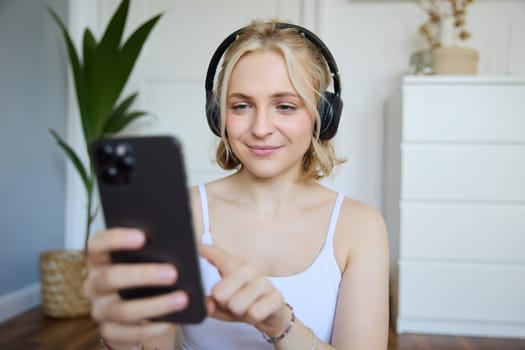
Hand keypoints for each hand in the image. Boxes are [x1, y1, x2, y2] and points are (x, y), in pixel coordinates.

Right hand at [82, 228, 186, 347]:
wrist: (141, 313)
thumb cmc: (147, 276)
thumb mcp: (149, 260)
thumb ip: (158, 250)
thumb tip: (183, 248)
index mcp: (101, 259)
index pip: (99, 243)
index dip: (117, 238)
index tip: (143, 236)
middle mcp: (95, 283)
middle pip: (111, 277)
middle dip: (144, 275)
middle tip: (173, 273)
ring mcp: (100, 309)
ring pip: (123, 310)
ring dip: (156, 305)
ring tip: (182, 299)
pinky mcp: (109, 332)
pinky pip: (130, 333)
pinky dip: (154, 328)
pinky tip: (173, 322)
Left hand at [199, 244, 291, 336]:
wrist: (273, 317)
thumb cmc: (245, 306)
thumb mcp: (224, 306)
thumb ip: (211, 305)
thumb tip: (206, 305)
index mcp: (234, 267)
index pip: (218, 256)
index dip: (206, 251)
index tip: (196, 248)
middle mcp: (249, 270)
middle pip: (220, 291)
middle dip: (222, 304)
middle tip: (232, 304)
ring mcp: (264, 282)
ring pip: (237, 304)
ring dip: (239, 312)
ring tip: (246, 308)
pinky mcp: (276, 297)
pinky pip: (254, 312)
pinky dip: (252, 318)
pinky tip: (258, 313)